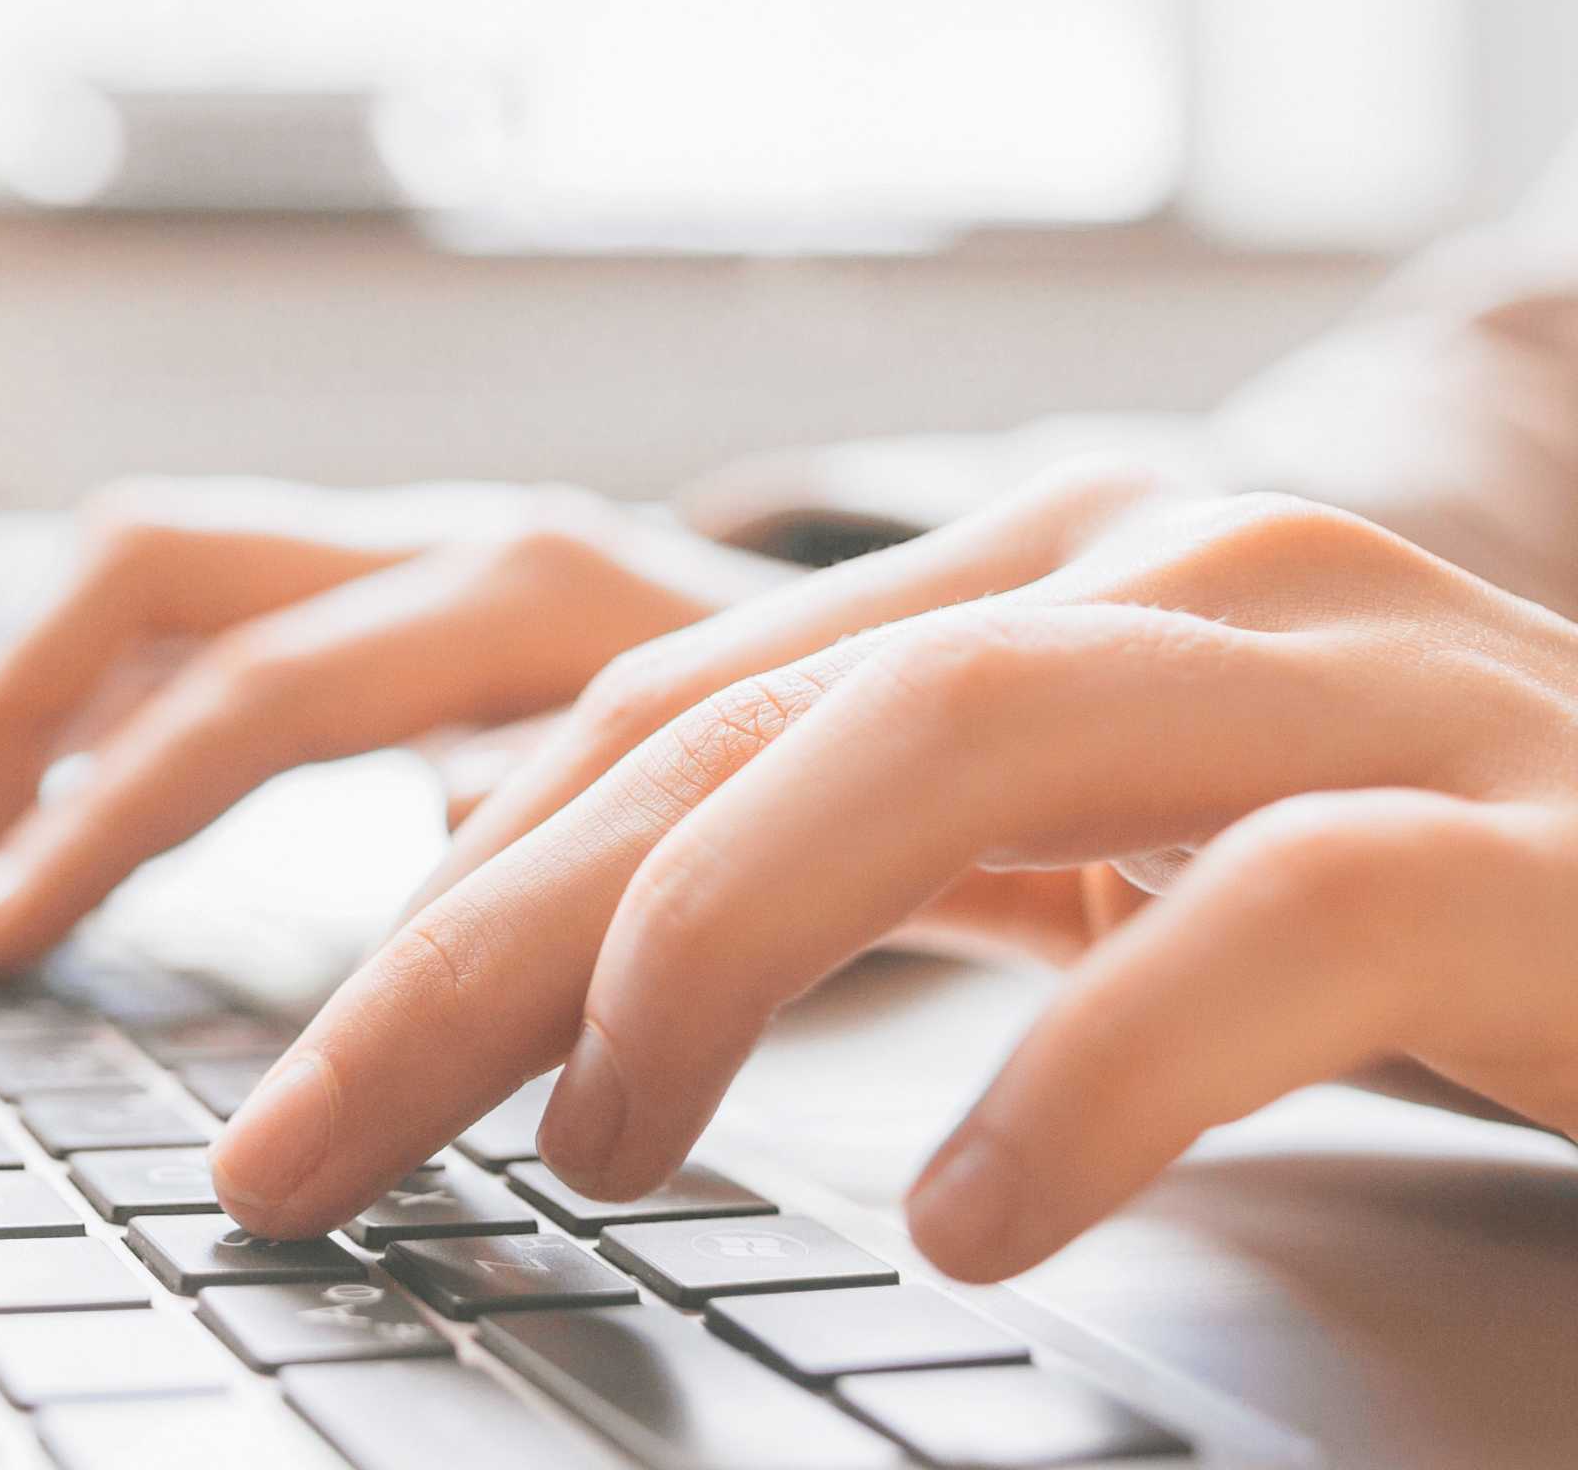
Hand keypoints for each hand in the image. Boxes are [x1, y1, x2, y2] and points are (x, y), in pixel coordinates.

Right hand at [0, 477, 794, 972]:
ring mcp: (451, 543)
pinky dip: (146, 685)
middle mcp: (473, 539)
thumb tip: (430, 869)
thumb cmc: (873, 750)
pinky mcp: (444, 578)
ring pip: (176, 558)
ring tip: (5, 841)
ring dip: (61, 687)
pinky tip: (125, 795)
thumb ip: (585, 834)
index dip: (108, 827)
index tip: (1, 940)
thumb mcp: (760, 811)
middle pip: (162, 566)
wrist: (942, 639)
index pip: (259, 695)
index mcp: (540, 594)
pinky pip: (238, 597)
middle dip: (26, 719)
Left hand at [206, 463, 1577, 1284]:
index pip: (683, 700)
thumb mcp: (1099, 839)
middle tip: (315, 1136)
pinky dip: (1095, 1067)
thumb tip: (551, 895)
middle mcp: (1180, 568)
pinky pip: (1276, 914)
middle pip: (756, 719)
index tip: (325, 1066)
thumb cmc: (1408, 884)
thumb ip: (863, 829)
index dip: (478, 875)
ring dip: (726, 943)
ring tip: (601, 1142)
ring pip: (962, 736)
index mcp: (1055, 567)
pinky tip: (968, 1206)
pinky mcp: (1526, 843)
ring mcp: (1357, 679)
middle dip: (502, 932)